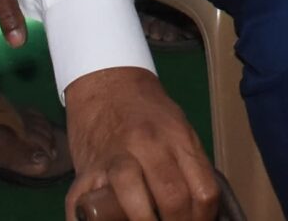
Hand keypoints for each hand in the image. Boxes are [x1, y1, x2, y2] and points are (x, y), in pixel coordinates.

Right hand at [62, 67, 221, 220]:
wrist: (106, 80)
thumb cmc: (146, 110)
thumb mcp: (178, 128)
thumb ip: (188, 163)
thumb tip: (200, 208)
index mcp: (177, 138)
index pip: (203, 190)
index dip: (203, 219)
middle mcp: (148, 146)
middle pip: (173, 199)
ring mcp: (114, 158)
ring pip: (134, 202)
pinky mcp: (85, 170)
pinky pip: (84, 204)